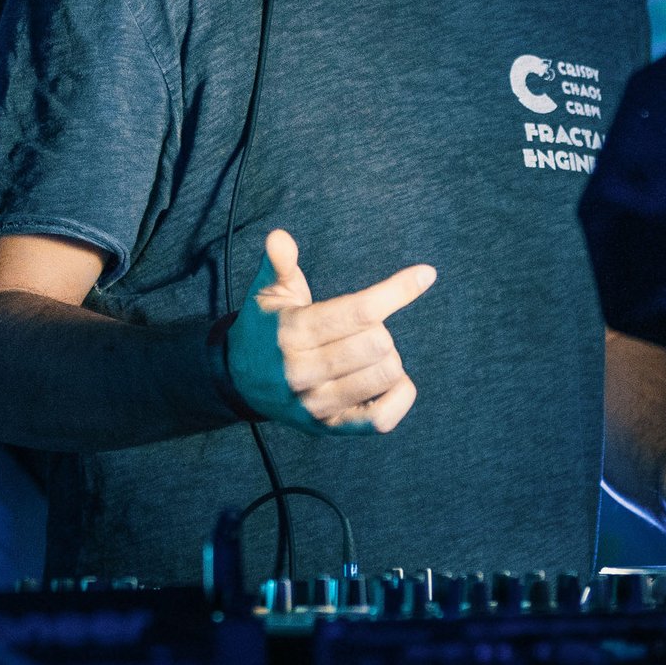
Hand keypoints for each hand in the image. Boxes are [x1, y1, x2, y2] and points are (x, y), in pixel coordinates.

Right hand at [223, 229, 432, 433]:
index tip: (425, 274)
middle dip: (380, 327)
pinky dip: (399, 395)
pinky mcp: (328, 427)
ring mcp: (315, 404)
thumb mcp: (268, 292)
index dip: (398, 290)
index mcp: (291, 332)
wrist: (240, 382)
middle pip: (378, 342)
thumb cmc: (266, 328)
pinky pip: (382, 419)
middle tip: (361, 328)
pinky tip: (391, 379)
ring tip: (369, 351)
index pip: (359, 310)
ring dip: (388, 357)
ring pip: (384, 375)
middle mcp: (301, 371)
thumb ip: (278, 263)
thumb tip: (279, 236)